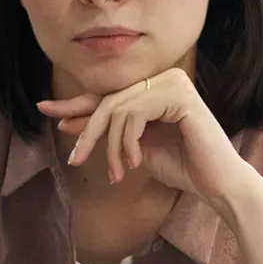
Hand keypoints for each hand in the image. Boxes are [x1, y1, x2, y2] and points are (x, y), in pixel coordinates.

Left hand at [37, 68, 261, 208]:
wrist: (216, 184)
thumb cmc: (181, 167)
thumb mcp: (133, 148)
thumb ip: (108, 132)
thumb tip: (68, 121)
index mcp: (153, 89)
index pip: (108, 96)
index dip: (75, 104)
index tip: (45, 109)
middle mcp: (163, 78)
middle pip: (108, 102)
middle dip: (88, 133)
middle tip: (75, 158)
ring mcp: (172, 84)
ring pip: (117, 111)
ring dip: (110, 148)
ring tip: (117, 174)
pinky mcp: (179, 96)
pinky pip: (133, 116)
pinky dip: (127, 143)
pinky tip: (133, 163)